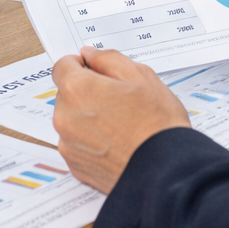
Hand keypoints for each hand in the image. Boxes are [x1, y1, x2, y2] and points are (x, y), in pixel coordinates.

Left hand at [51, 47, 189, 192]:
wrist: (166, 171)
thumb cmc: (156, 124)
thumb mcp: (141, 76)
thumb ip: (108, 59)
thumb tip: (90, 55)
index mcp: (77, 90)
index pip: (62, 66)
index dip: (80, 65)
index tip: (95, 70)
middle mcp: (65, 117)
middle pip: (67, 94)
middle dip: (87, 92)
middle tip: (119, 100)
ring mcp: (68, 144)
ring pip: (72, 120)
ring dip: (88, 118)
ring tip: (121, 125)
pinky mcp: (75, 166)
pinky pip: (77, 144)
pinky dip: (92, 141)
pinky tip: (117, 144)